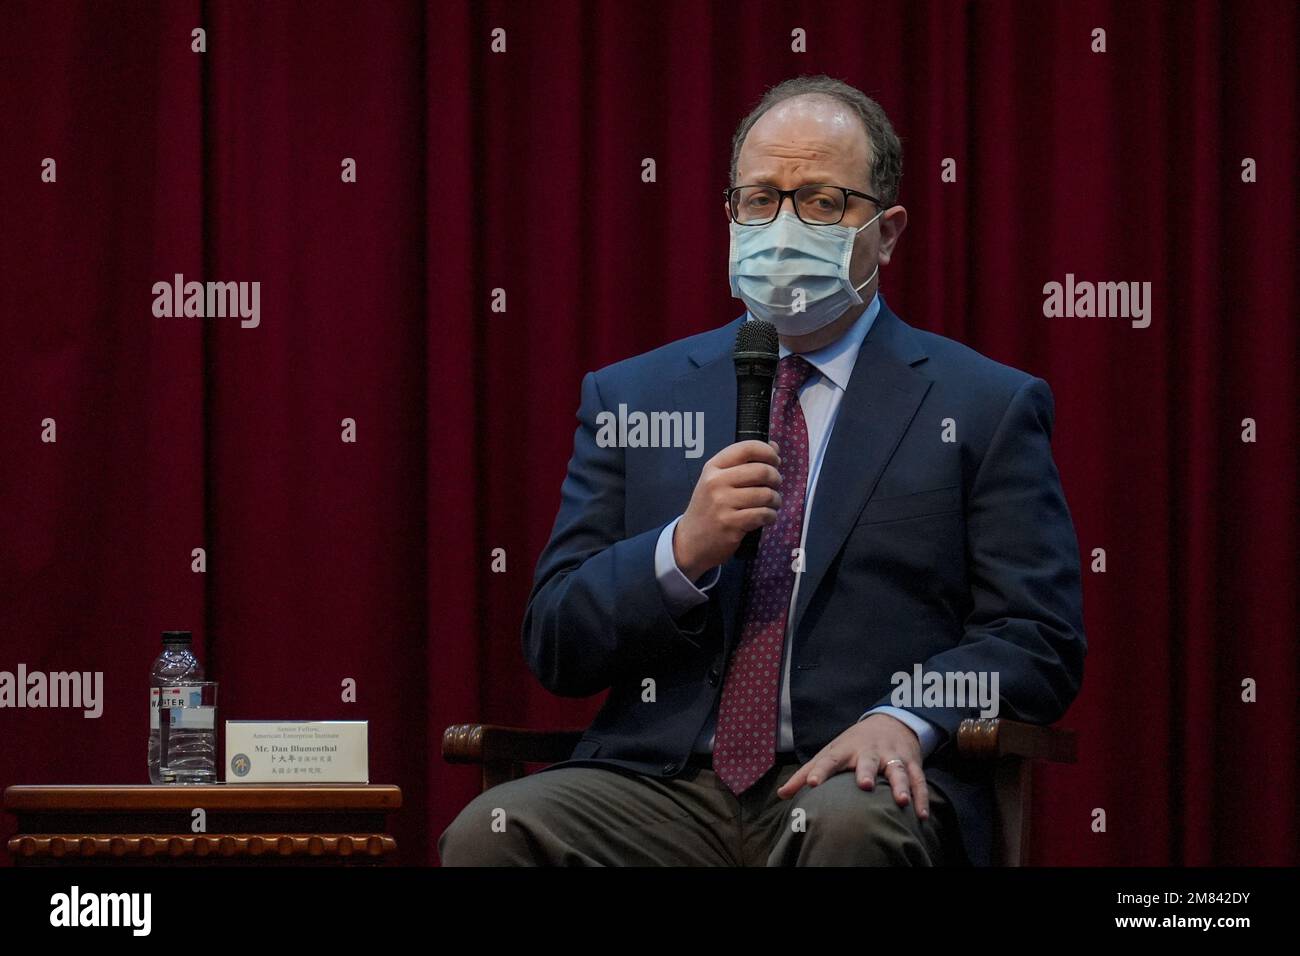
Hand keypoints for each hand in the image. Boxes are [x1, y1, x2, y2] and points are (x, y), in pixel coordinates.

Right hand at [673, 439, 782, 580]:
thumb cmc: (709, 508)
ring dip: (776, 500)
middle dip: (776, 479)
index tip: (775, 461)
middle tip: (775, 486)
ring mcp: (723, 503)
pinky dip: (771, 516)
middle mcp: (716, 482)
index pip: (747, 448)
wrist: (690, 540)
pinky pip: (764, 514)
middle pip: (762, 471)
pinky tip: (766, 517)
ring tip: (772, 504)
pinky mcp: (731, 524)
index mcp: (713, 467)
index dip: (768, 452)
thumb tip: (774, 446)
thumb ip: (743, 463)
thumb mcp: (717, 481)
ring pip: (766, 494)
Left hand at [776, 713, 930, 819]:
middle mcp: (869, 751)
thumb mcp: (830, 753)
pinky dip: (921, 797)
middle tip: (865, 785)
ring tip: (901, 801)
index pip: (830, 759)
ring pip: (897, 770)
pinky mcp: (911, 763)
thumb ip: (806, 773)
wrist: (891, 720)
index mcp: (845, 750)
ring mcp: (891, 756)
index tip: (814, 783)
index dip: (821, 771)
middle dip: (867, 772)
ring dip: (899, 785)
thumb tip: (782, 794)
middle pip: (868, 761)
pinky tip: (921, 814)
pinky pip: (918, 780)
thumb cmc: (852, 744)